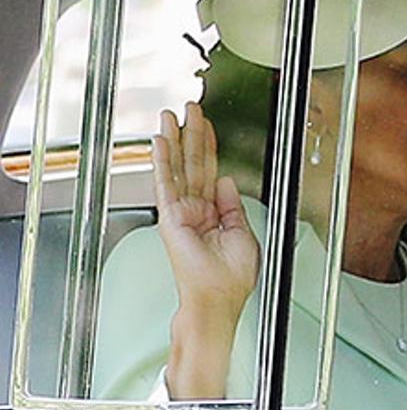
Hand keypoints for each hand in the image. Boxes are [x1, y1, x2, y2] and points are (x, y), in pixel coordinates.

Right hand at [153, 102, 259, 315]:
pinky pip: (166, 184)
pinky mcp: (170, 218)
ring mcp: (181, 213)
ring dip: (175, 140)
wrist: (216, 301)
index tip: (208, 127)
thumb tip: (227, 181)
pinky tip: (160, 142)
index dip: (211, 148)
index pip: (212, 173)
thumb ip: (233, 206)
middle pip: (194, 164)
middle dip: (192, 135)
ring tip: (172, 115)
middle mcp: (195, 211)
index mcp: (214, 215)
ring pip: (178, 168)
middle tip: (191, 108)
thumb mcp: (243, 235)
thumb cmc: (230, 281)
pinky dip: (162, 161)